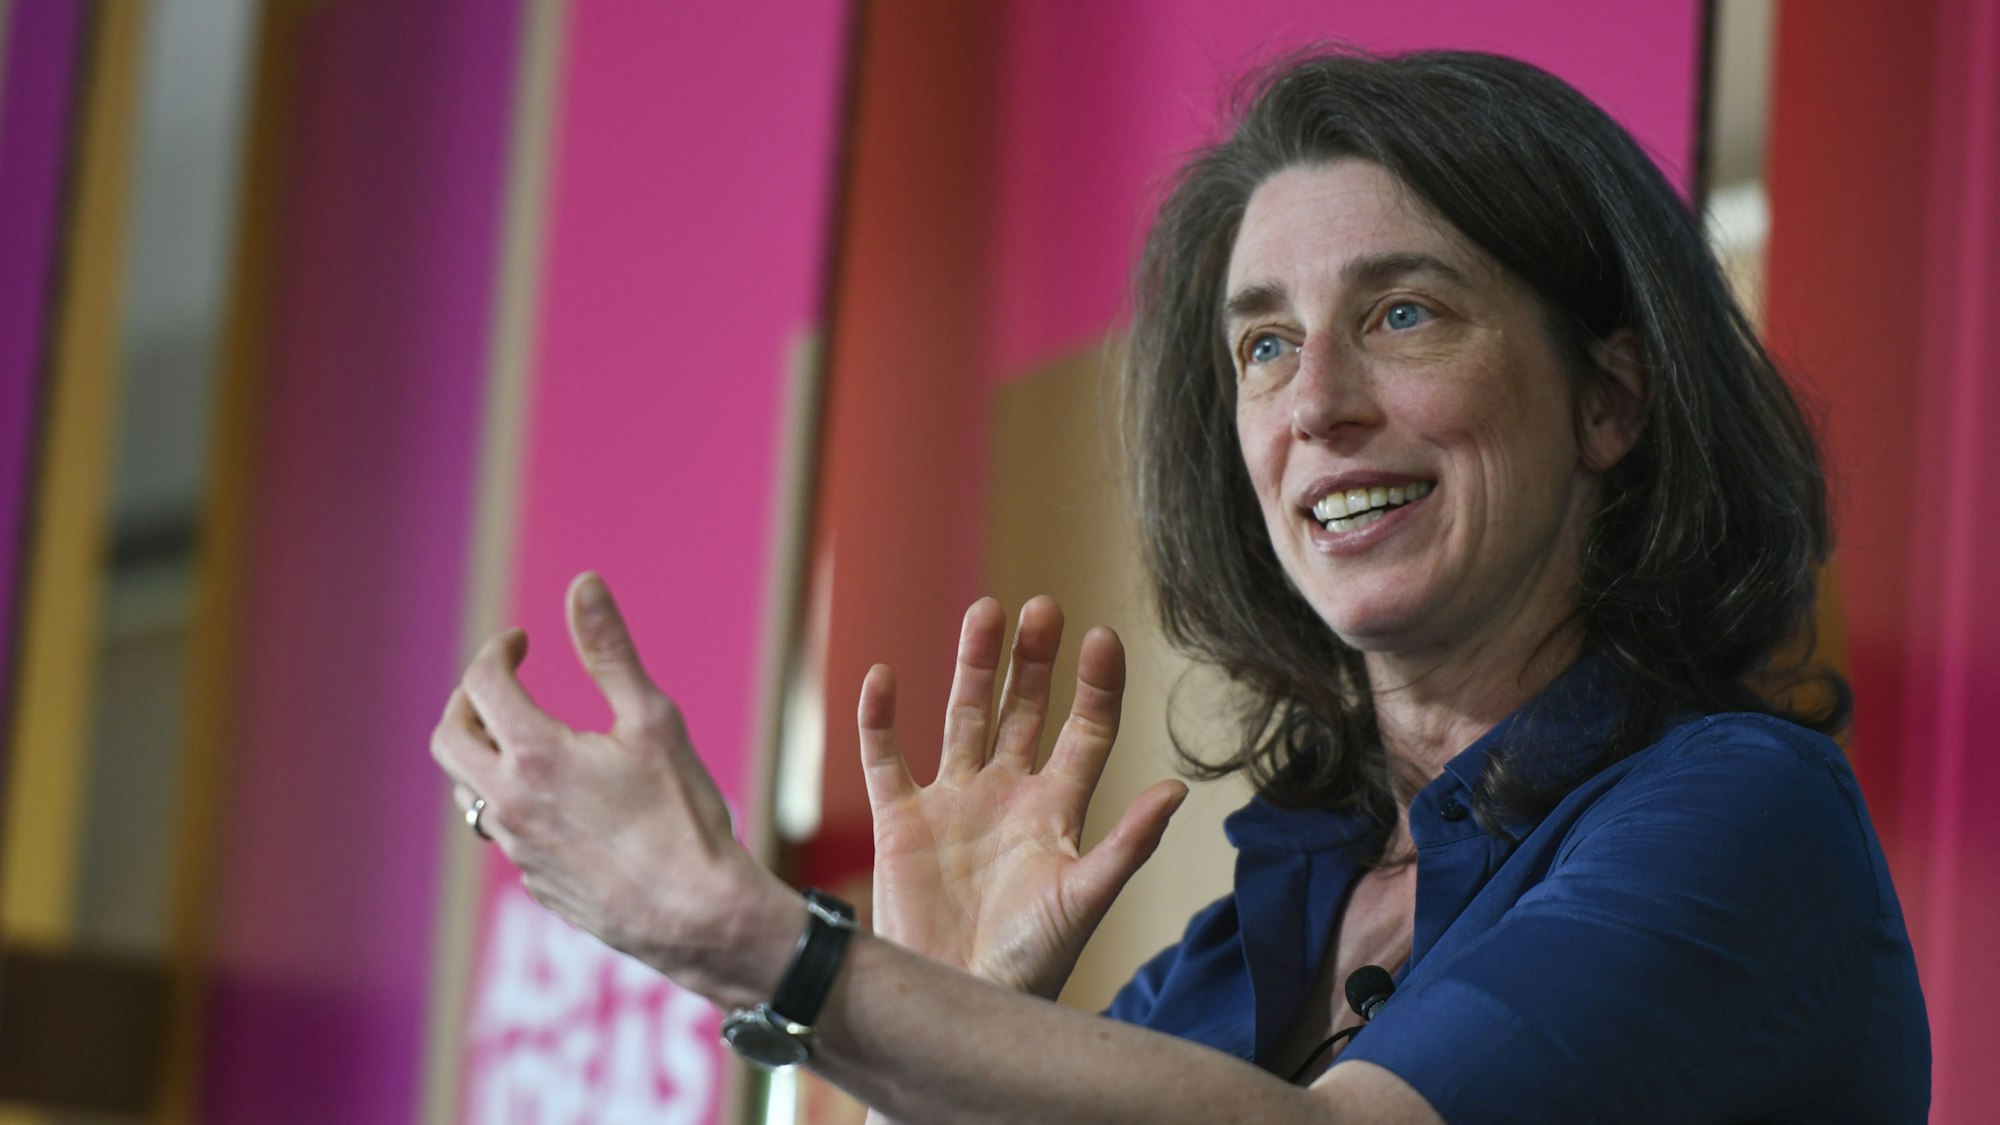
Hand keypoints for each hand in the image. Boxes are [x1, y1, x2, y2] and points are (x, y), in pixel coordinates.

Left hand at [429, 573, 795, 1003]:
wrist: (696, 915)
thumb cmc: (682, 815)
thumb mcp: (654, 720)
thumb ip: (610, 650)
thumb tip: (582, 583)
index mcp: (534, 755)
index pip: (483, 682)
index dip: (499, 651)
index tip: (522, 641)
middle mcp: (508, 803)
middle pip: (449, 737)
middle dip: (468, 699)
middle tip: (504, 683)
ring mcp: (516, 848)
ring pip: (469, 788)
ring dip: (487, 752)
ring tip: (530, 737)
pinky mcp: (533, 882)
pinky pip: (503, 830)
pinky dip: (516, 799)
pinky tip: (563, 799)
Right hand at [859, 597, 1187, 999]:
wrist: (960, 1004)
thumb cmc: (1031, 963)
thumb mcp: (1084, 898)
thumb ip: (1127, 844)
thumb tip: (1177, 789)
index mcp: (1057, 810)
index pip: (1085, 732)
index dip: (1096, 686)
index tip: (1101, 638)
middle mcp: (1007, 796)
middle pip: (1024, 710)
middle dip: (1033, 660)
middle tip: (1041, 607)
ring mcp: (953, 805)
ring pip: (962, 717)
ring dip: (973, 666)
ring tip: (985, 612)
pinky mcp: (900, 823)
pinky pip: (885, 757)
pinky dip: (880, 718)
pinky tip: (884, 676)